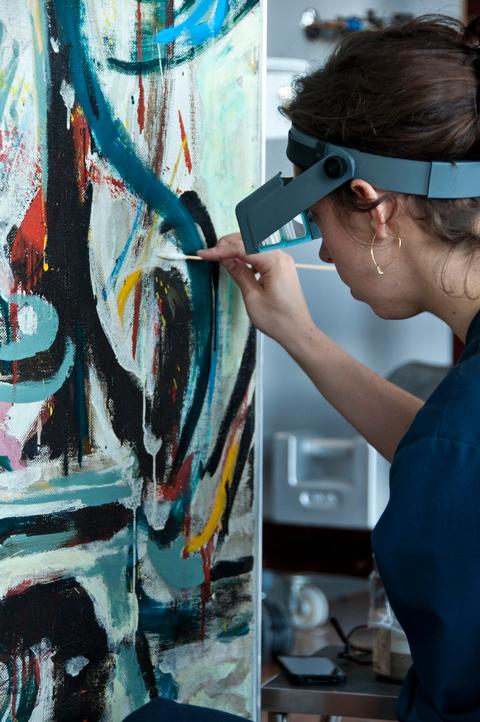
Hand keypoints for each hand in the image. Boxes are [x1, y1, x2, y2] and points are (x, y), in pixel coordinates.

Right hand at [198, 234, 314, 347]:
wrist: (297, 331)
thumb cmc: (279, 319)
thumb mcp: (252, 297)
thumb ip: (238, 273)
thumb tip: (225, 259)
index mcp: (274, 261)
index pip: (242, 248)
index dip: (220, 250)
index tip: (204, 253)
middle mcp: (281, 256)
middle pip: (249, 240)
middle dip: (228, 244)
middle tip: (210, 253)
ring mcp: (282, 260)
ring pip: (254, 245)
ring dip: (237, 248)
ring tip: (220, 257)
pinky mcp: (281, 267)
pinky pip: (261, 253)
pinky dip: (247, 254)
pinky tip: (237, 263)